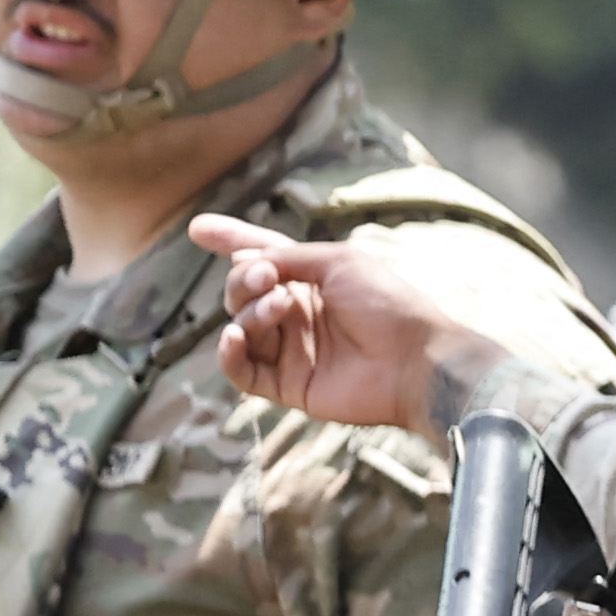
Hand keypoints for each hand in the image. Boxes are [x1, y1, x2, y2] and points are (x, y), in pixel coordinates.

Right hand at [194, 212, 489, 432]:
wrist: (417, 359)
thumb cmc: (388, 304)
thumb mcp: (337, 261)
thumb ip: (287, 257)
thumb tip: (244, 259)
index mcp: (312, 281)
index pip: (262, 258)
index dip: (231, 241)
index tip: (198, 229)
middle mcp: (298, 314)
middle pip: (242, 292)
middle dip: (243, 279)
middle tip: (267, 277)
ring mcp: (292, 350)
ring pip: (240, 326)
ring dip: (250, 311)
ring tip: (281, 305)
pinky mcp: (288, 386)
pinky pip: (241, 371)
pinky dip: (229, 354)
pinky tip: (235, 336)